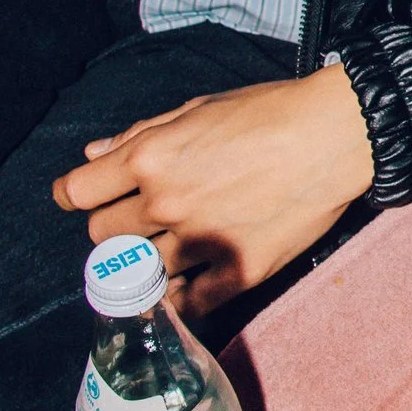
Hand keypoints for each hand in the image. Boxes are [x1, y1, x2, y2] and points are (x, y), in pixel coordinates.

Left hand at [53, 65, 375, 319]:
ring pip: (140, 272)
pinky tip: (184, 285)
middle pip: (102, 236)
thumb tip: (93, 155)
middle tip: (137, 219)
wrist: (336, 135)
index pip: (77, 193)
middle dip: (113, 226)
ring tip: (166, 249)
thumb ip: (140, 134)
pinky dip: (180, 297)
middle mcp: (166, 203)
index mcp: (150, 158)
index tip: (83, 198)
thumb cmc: (268, 113)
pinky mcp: (238, 271)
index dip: (75, 196)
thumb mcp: (197, 108)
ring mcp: (201, 242)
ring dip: (146, 261)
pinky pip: (188, 302)